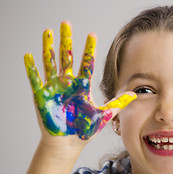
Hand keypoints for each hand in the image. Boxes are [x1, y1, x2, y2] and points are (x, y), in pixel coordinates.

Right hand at [24, 21, 135, 139]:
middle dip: (67, 40)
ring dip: (49, 47)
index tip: (92, 35)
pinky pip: (35, 80)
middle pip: (67, 57)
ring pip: (50, 63)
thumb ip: (118, 103)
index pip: (86, 63)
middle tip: (66, 23)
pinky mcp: (42, 96)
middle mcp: (68, 84)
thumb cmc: (84, 129)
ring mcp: (54, 88)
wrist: (69, 144)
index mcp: (82, 86)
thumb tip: (135, 94)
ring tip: (48, 32)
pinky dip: (32, 68)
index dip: (89, 49)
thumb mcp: (104, 115)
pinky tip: (28, 56)